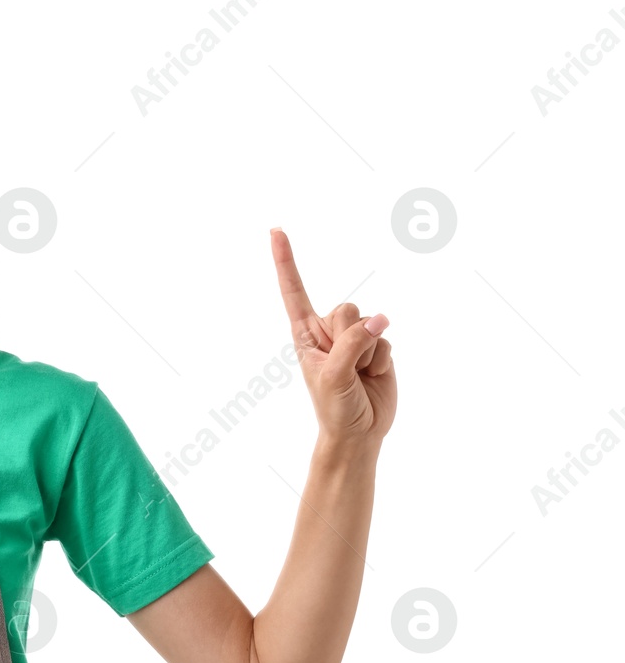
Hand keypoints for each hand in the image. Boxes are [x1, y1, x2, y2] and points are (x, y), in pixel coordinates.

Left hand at [271, 227, 396, 453]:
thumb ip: (354, 344)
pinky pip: (387, 339)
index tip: (275, 230)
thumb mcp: (334, 376)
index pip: (293, 291)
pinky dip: (383, 360)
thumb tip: (380, 319)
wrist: (359, 432)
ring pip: (370, 322)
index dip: (285, 261)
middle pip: (347, 308)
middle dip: (351, 337)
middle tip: (346, 367)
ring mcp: (354, 338)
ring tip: (359, 375)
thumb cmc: (335, 407)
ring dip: (369, 351)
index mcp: (305, 334)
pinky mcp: (378, 346)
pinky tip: (372, 376)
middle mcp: (328, 331)